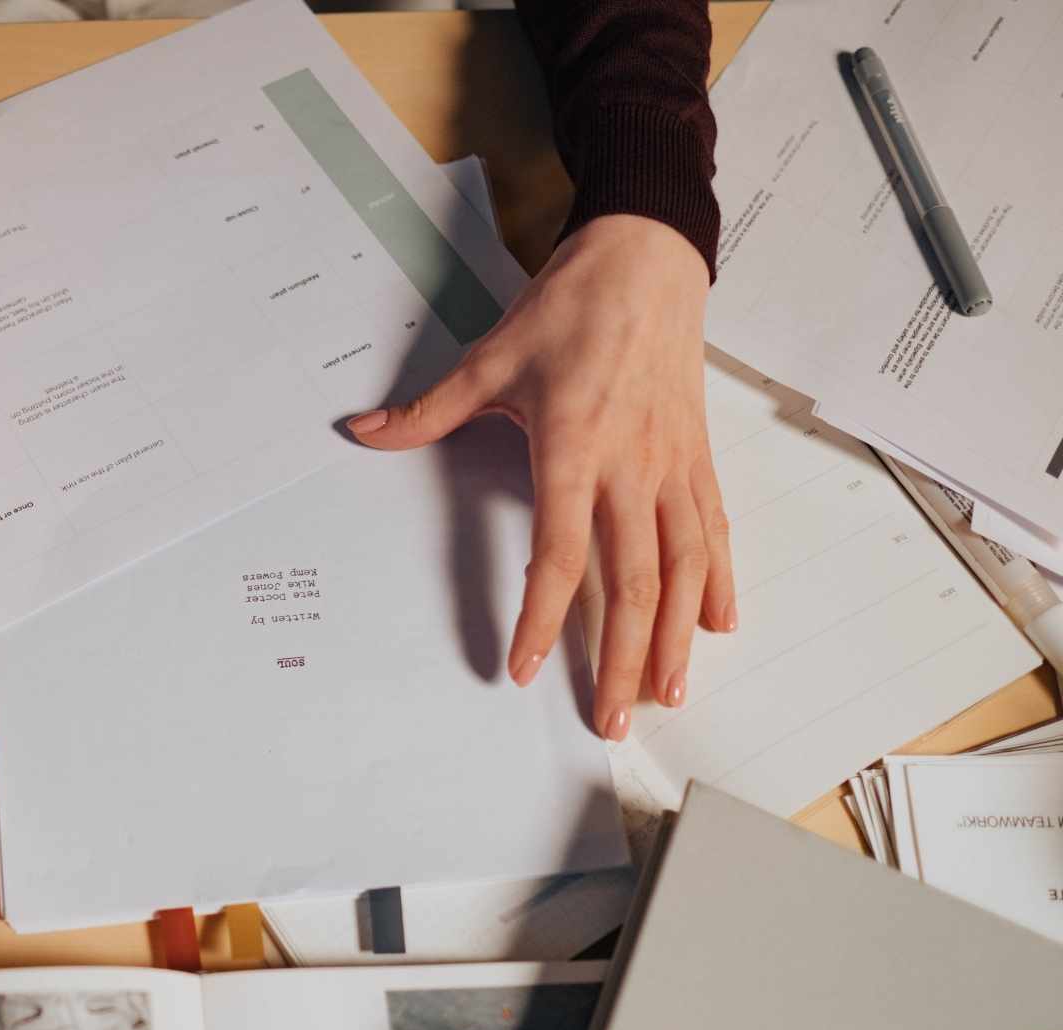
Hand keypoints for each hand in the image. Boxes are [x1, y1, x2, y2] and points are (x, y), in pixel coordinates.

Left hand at [347, 214, 734, 740]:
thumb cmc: (572, 306)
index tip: (520, 666)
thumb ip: (428, 411)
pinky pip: (714, 531)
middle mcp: (631, 464)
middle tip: (609, 719)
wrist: (647, 258)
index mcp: (573, 444)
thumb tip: (363, 432)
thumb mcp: (490, 357)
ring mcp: (673, 464)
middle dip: (619, 657)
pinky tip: (718, 625)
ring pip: (684, 567)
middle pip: (633, 580)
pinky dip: (719, 582)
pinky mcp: (699, 456)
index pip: (560, 550)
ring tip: (666, 693)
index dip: (540, 616)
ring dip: (676, 637)